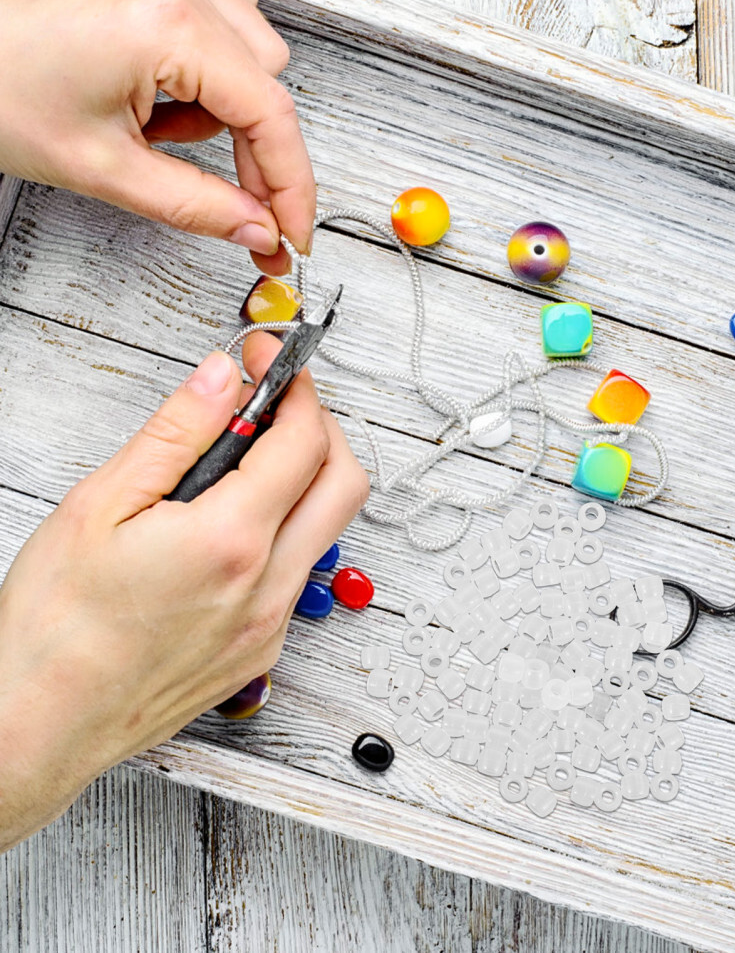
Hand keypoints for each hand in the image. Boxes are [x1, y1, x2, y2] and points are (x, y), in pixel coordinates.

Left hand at [0, 0, 314, 274]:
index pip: (271, 117)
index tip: (293, 235)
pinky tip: (164, 91)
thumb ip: (198, 206)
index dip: (293, 189)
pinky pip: (221, 21)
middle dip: (255, 154)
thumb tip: (258, 229)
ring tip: (159, 129)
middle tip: (232, 203)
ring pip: (252, 54)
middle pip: (269, 86)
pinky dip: (209, 69)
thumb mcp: (105, 169)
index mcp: (166, 25)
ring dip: (226, 108)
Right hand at [0, 334, 367, 849]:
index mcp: (230, 541)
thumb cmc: (53, 627)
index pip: (303, 439)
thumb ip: (176, 433)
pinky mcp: (264, 648)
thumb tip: (222, 378)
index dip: (294, 385)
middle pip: (344, 481)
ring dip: (308, 478)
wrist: (38, 727)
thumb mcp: (101, 505)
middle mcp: (267, 585)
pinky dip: (288, 529)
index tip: (269, 359)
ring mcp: (272, 623)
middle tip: (275, 403)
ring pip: (329, 528)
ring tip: (248, 459)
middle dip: (321, 425)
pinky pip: (301, 572)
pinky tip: (235, 523)